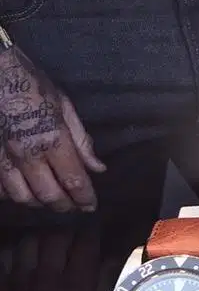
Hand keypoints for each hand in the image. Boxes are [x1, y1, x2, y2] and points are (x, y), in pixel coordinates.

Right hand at [0, 44, 105, 210]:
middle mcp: (28, 153)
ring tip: (47, 199)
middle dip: (64, 206)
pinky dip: (10, 195)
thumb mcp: (63, 105)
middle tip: (72, 206)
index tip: (90, 205)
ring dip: (37, 202)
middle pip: (49, 195)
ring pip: (21, 196)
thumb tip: (98, 168)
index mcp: (52, 138)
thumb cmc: (31, 84)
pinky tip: (19, 190)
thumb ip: (81, 140)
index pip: (74, 180)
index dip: (85, 198)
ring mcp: (3, 157)